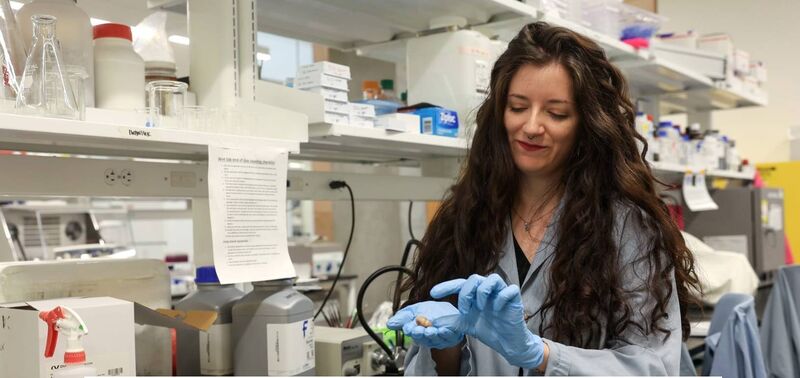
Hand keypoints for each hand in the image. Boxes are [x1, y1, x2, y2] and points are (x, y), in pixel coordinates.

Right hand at [387, 301, 464, 349]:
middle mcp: (427, 337)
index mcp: (417, 332)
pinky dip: (445, 334)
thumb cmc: (431, 312)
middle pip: (422, 338)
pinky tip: (443, 330)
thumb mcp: (414, 310)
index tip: (409, 327)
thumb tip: (389, 324)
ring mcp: (439, 339)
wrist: (449, 310)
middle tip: (418, 330)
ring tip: (430, 330)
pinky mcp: (451, 338)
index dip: (410, 330)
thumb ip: (403, 317)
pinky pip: (448, 337)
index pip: (411, 332)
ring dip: (432, 335)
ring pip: (434, 339)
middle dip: (419, 334)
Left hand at [431, 273, 545, 368]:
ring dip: (483, 292)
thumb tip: (433, 322)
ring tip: (481, 308)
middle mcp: (487, 291)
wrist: (507, 343)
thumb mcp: (465, 325)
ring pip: (493, 279)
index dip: (446, 286)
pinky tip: (497, 309)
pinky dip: (502, 298)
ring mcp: (501, 294)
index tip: (433, 293)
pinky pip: (510, 289)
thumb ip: (451, 321)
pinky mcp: (515, 299)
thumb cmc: (488, 330)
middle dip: (466, 293)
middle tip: (464, 310)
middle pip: (475, 278)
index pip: (460, 284)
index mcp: (474, 295)